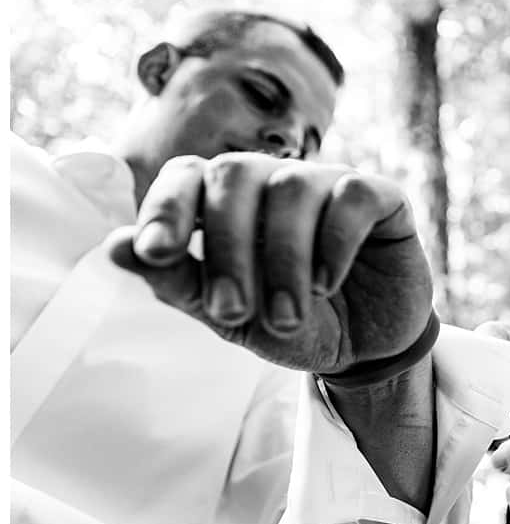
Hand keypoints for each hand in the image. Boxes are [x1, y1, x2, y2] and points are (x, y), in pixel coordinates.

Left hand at [107, 153, 432, 374]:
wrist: (367, 349)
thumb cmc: (295, 324)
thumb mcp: (232, 316)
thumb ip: (179, 282)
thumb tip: (115, 247)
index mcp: (229, 202)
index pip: (186, 176)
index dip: (166, 207)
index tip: (155, 253)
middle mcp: (275, 181)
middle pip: (235, 174)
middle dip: (227, 246)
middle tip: (232, 311)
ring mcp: (328, 183)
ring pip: (293, 187)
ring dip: (284, 260)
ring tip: (288, 317)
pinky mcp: (380, 197)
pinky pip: (350, 197)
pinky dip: (333, 244)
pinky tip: (328, 284)